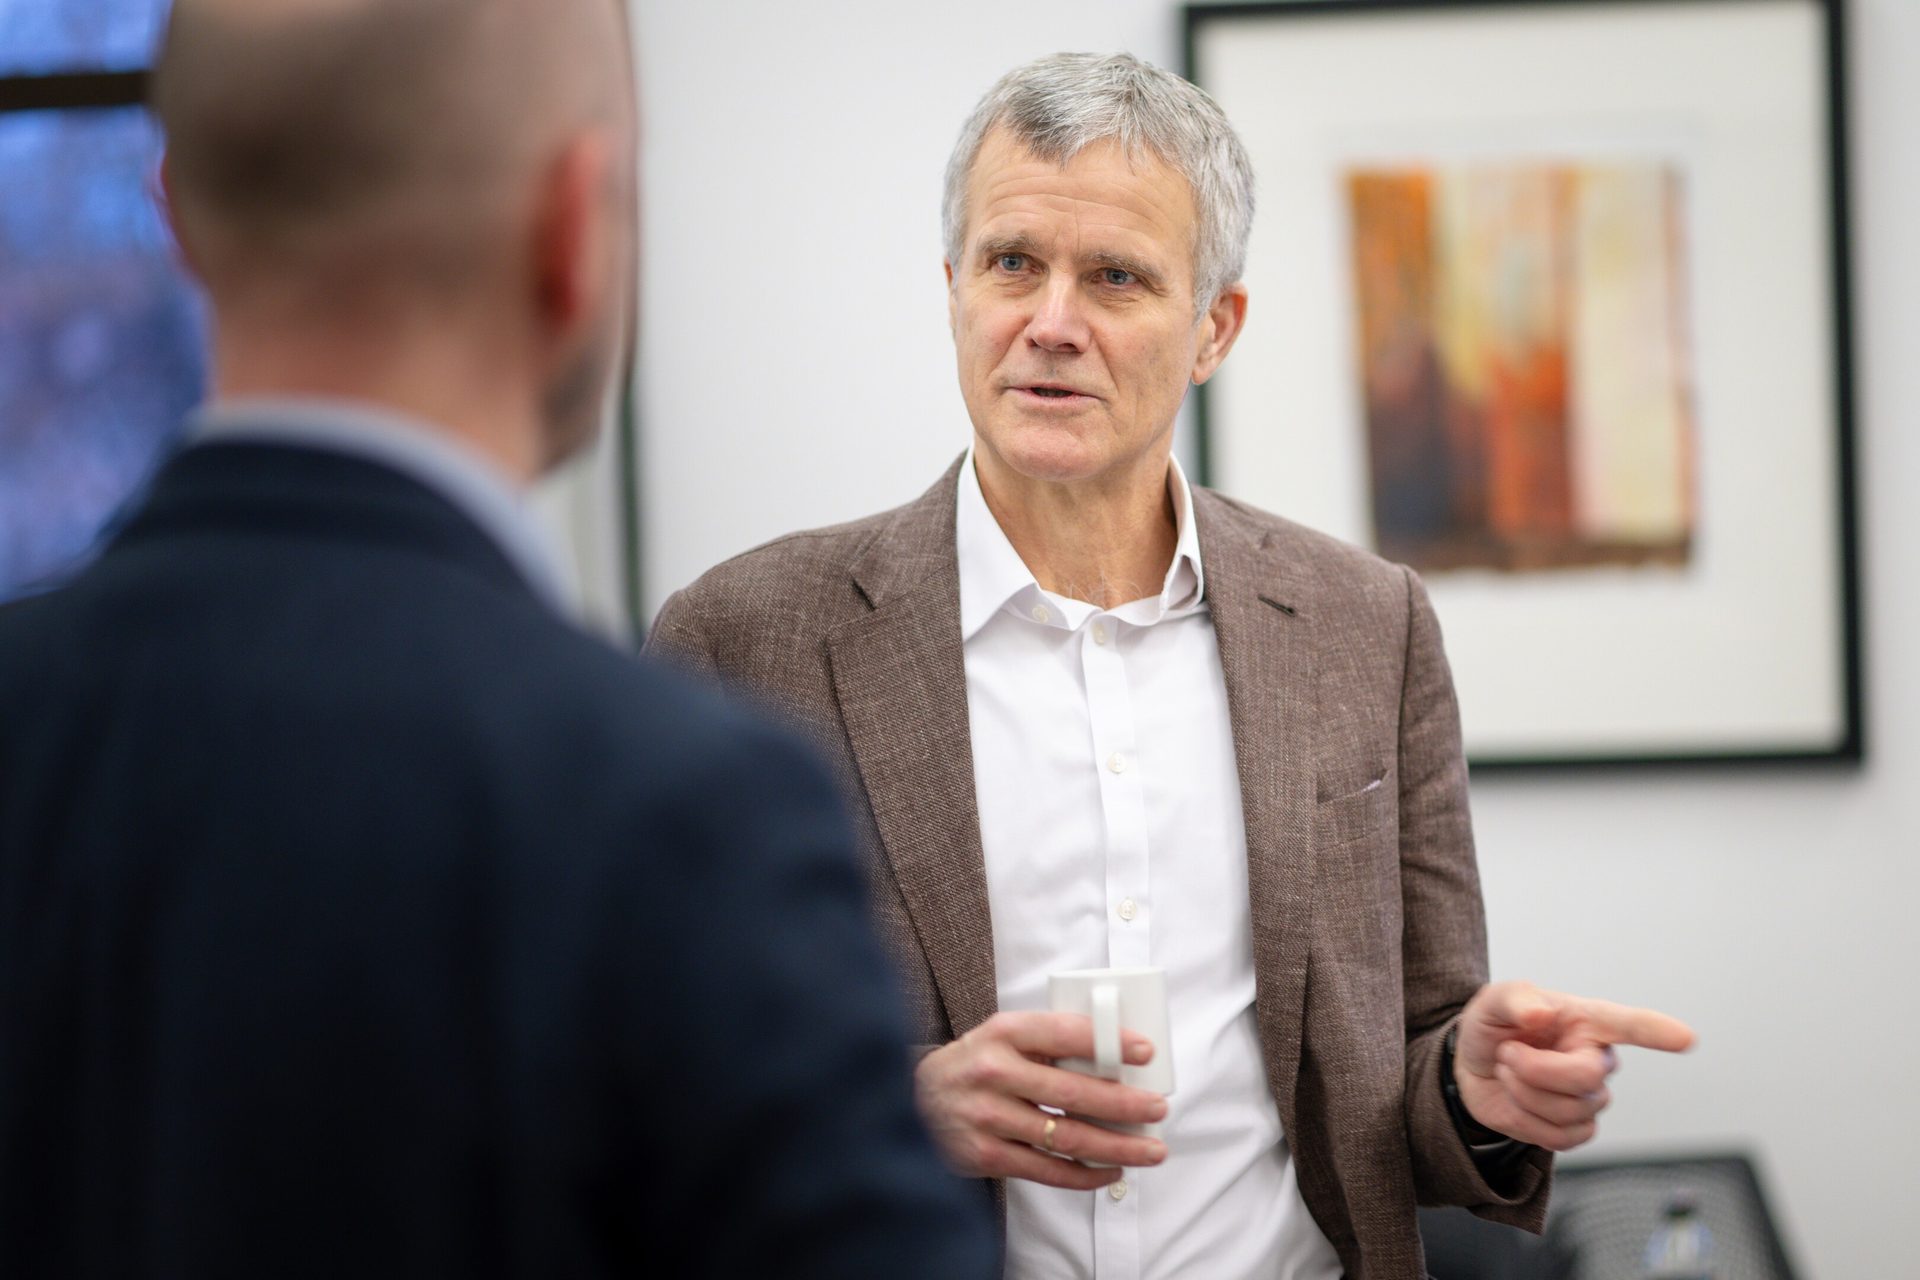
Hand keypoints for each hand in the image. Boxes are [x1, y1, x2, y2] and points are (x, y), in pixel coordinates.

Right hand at [913, 1011, 1169, 1189]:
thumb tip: (1115, 1060)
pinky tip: (1110, 1171)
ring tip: (1150, 1149)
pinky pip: (1048, 1170)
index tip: (1145, 1051)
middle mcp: (994, 1073)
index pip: (1064, 1033)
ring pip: (1067, 1137)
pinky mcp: (986, 1155)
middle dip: (1125, 1104)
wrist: (913, 1100)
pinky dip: (1085, 1175)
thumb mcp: (1002, 1036)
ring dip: (1117, 1146)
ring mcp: (988, 1117)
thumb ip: (1048, 1042)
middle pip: (1074, 1092)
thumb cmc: (974, 1064)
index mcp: (1003, 1032)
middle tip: (1157, 1109)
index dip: (1110, 1042)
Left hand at [1453, 981, 1695, 1152]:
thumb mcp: (1493, 1002)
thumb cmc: (1494, 1027)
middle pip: (1586, 1077)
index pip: (1631, 1025)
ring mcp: (1591, 1097)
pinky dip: (1526, 1122)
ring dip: (1522, 1092)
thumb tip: (1540, 1013)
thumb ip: (1515, 1000)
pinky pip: (1560, 1139)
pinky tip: (1519, 1102)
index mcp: (1587, 1021)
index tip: (1687, 1038)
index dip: (1658, 1032)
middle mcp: (1598, 1059)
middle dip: (1535, 1069)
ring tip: (1509, 1072)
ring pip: (1568, 1111)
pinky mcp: (1577, 1129)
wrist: (1474, 1067)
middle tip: (1507, 1053)